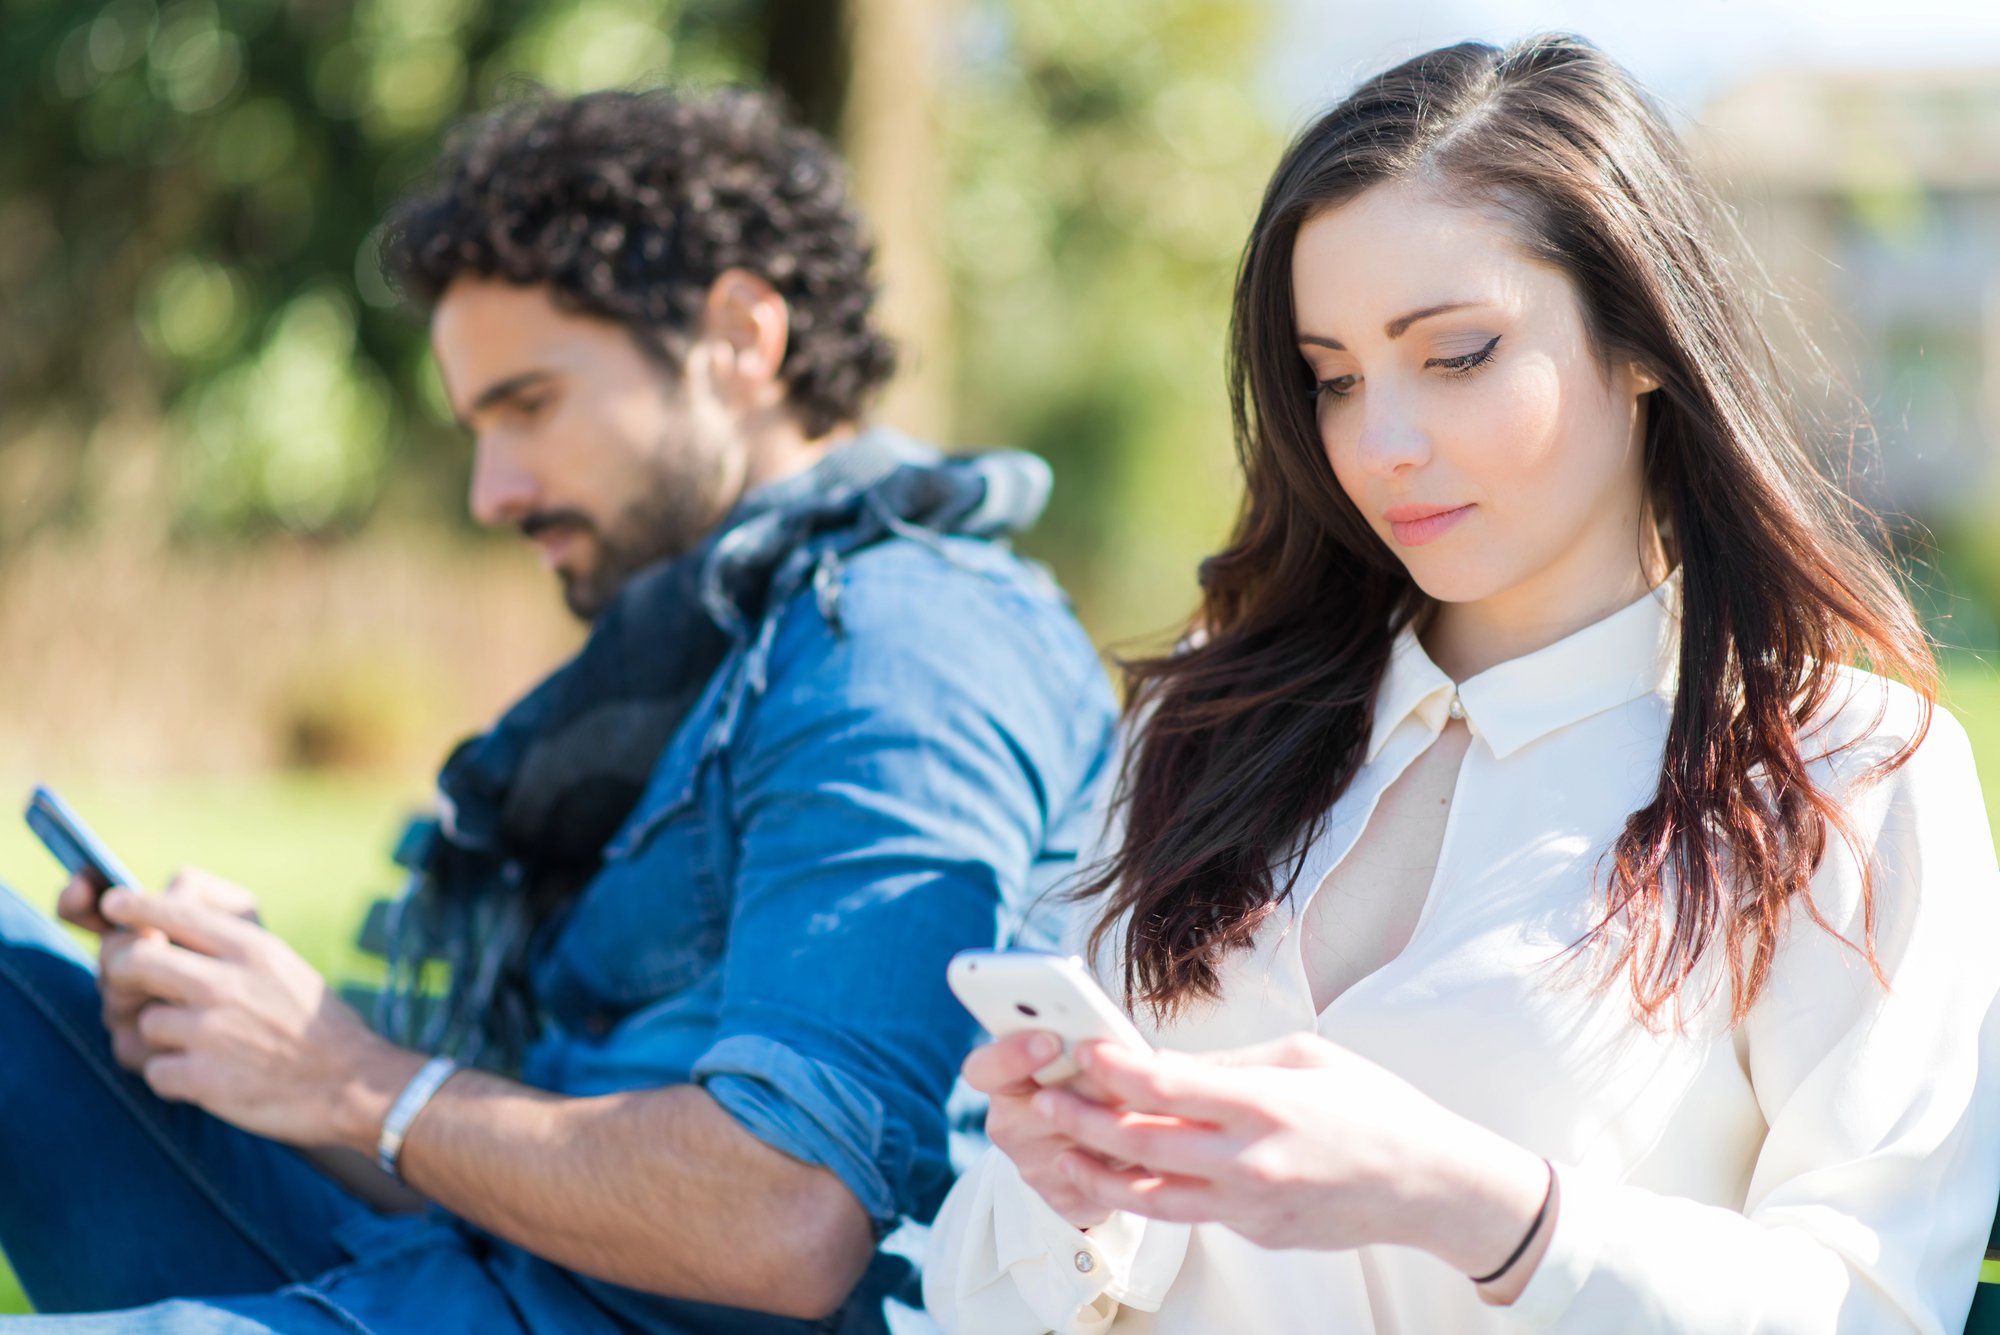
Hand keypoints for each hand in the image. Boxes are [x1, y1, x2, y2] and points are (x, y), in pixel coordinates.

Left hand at [97, 886, 424, 1150]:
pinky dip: (172, 1078)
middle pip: (132, 961)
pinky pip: (153, 1072)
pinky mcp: (203, 1079)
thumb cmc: (315, 1023)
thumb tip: (158, 935)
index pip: (172, 911)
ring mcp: (212, 1031)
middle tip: (130, 992)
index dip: (133, 906)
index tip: (114, 905)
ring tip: (194, 1047)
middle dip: (120, 977)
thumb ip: (227, 949)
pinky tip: (205, 1077)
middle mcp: (226, 982)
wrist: (353, 1084)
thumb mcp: (281, 965)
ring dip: (157, 1039)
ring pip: (141, 1023)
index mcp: (251, 948)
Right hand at [961, 1030, 1144, 1229]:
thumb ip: (1082, 1046)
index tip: (1049, 1040)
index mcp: (1004, 1083)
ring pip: (1084, 1142)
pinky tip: (1159, 1138)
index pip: (983, 1070)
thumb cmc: (1083, 1084)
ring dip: (1122, 1120)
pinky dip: (1138, 1155)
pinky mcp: (1069, 1200)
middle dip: (1092, 1085)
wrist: (1085, 1154)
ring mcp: (1037, 1169)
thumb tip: (1121, 1046)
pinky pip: (1108, 1177)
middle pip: (1046, 1107)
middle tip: (1125, 1068)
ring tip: (1154, 1099)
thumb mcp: (1072, 1059)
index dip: (1011, 1055)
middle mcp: (1011, 1127)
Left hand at [1033, 1034, 1553, 1298]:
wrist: (1430, 1185)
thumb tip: (1166, 1062)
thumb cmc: (1375, 1109)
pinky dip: (1152, 1193)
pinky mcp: (1255, 1233)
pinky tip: (1125, 1174)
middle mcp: (1251, 1161)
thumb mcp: (1304, 1056)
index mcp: (1265, 1104)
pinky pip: (1192, 1211)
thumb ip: (1229, 1062)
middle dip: (1085, 1122)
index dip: (1113, 1069)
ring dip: (1099, 1173)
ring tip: (1064, 1150)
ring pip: (1152, 1197)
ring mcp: (1251, 1206)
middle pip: (1142, 1146)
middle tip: (1047, 1100)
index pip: (1166, 1086)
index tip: (1082, 1051)